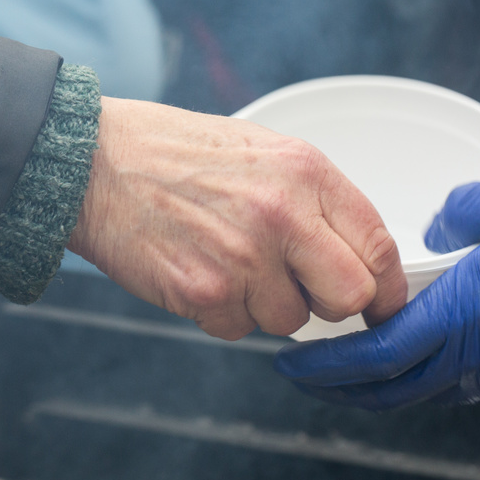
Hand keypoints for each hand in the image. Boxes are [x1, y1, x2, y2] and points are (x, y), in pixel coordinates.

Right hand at [67, 99, 406, 339]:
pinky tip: (198, 270)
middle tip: (303, 288)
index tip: (384, 303)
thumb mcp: (262, 150)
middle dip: (333, 304)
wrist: (92, 163)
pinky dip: (222, 313)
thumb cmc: (174, 152)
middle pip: (350, 296)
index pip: (378, 244)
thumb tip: (357, 254)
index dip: (387, 285)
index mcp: (305, 171)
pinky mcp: (204, 292)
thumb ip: (313, 199)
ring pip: (291, 321)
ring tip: (228, 259)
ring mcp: (244, 257)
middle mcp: (282, 214)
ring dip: (266, 305)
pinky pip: (238, 330)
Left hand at [274, 175, 479, 411]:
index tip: (291, 362)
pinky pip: (479, 383)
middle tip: (310, 375)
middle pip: (391, 389)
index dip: (324, 366)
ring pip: (435, 387)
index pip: (373, 355)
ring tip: (366, 355)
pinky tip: (444, 345)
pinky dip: (444, 371)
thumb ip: (471, 206)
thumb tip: (439, 221)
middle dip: (341, 387)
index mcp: (466, 313)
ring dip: (391, 379)